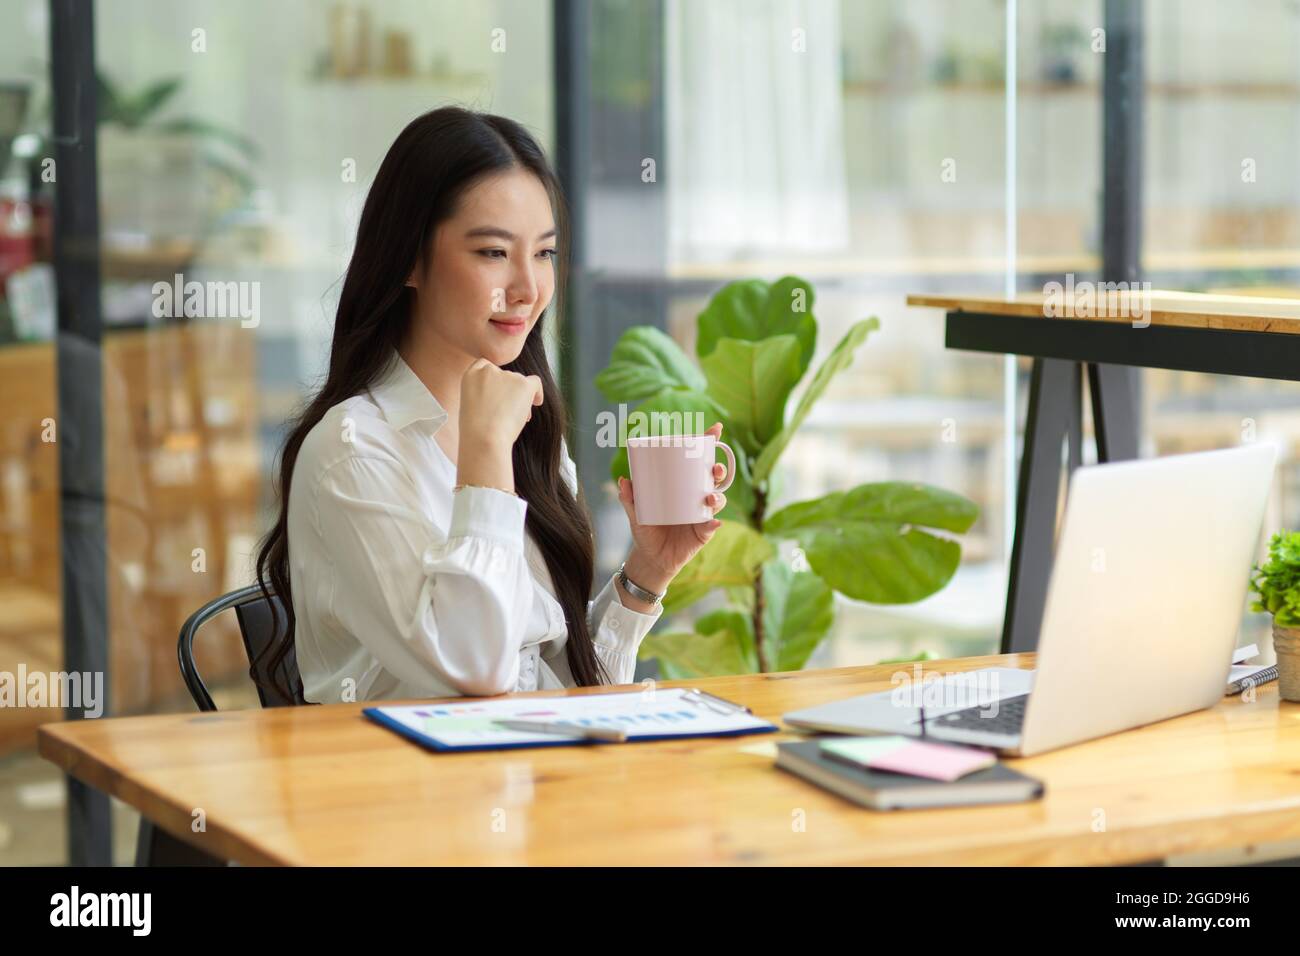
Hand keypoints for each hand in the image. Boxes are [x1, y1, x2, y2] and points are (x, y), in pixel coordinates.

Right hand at [458, 358, 542, 451]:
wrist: (484, 438)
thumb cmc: (476, 431)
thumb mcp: (471, 405)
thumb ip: (485, 393)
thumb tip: (507, 392)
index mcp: (471, 374)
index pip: (485, 366)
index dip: (494, 380)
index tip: (496, 393)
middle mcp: (489, 370)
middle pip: (505, 376)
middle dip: (508, 393)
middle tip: (506, 414)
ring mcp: (507, 375)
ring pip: (519, 384)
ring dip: (519, 399)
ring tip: (512, 420)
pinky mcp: (523, 384)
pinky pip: (535, 382)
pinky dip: (537, 393)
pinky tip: (536, 403)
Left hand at [616, 421, 728, 591]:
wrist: (651, 559)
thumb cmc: (646, 530)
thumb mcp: (635, 513)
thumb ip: (629, 499)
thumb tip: (623, 480)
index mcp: (683, 486)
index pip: (698, 463)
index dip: (709, 445)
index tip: (715, 430)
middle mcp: (696, 497)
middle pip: (713, 478)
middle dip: (719, 470)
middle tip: (714, 469)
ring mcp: (702, 514)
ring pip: (718, 499)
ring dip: (718, 496)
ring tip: (709, 498)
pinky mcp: (703, 533)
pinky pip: (712, 526)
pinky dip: (714, 523)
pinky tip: (713, 522)